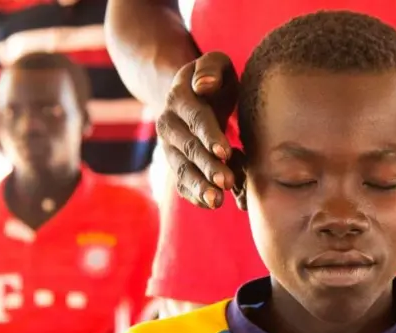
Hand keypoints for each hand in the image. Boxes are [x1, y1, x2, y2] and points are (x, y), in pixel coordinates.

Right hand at [156, 52, 238, 208]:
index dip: (210, 135)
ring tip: (216, 202)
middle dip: (208, 166)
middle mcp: (169, 124)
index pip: (196, 118)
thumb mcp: (216, 64)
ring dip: (198, 186)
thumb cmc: (213, 79)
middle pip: (189, 148)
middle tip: (226, 183)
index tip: (225, 151)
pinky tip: (209, 205)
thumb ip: (211, 69)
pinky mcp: (175, 163)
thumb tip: (203, 85)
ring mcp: (169, 147)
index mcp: (180, 97)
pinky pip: (180, 182)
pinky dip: (194, 195)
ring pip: (181, 169)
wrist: (192, 96)